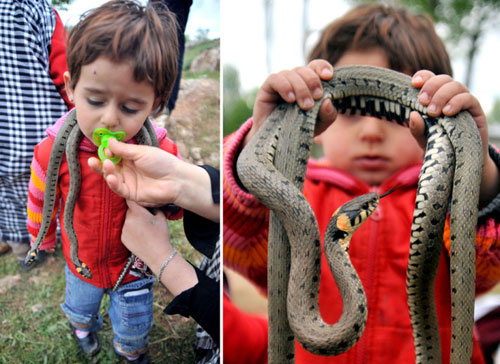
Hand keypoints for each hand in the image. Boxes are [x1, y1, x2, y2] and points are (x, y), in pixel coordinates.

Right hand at [88, 139, 218, 220]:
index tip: (104, 148)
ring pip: (111, 178)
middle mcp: (129, 169)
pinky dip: (113, 183)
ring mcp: (129, 181)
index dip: (107, 152)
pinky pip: (118, 189)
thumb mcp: (142, 152)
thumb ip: (124, 149)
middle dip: (100, 164)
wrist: (176, 179)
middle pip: (110, 167)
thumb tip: (107, 141)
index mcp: (132, 157)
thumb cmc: (162, 163)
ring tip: (107, 165)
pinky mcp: (131, 193)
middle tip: (92, 160)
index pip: (114, 154)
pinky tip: (110, 178)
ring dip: (106, 172)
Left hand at [121, 200, 172, 273]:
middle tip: (146, 217)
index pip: (130, 200)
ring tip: (144, 228)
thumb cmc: (161, 235)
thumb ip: (154, 207)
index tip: (139, 201)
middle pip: (129, 210)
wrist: (157, 254)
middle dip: (136, 212)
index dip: (135, 200)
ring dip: (133, 221)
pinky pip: (126, 230)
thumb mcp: (161, 217)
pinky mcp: (122, 238)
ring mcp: (123, 230)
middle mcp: (127, 220)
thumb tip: (149, 203)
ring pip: (127, 220)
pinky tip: (140, 236)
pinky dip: (131, 230)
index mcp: (137, 212)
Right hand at [245, 59, 337, 145]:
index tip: (328, 76)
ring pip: (291, 74)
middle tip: (316, 98)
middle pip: (305, 69)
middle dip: (313, 82)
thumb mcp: (319, 124)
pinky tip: (290, 99)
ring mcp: (281, 83)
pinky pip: (275, 79)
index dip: (322, 67)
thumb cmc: (300, 130)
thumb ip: (328, 114)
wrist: (278, 142)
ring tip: (305, 106)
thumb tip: (328, 101)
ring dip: (301, 88)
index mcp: (308, 84)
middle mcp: (294, 80)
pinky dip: (285, 87)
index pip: (316, 66)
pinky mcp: (267, 89)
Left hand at [410, 70, 498, 203]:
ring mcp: (463, 102)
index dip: (423, 76)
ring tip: (433, 112)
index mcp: (435, 97)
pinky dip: (457, 103)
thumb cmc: (438, 146)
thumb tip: (413, 115)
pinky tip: (447, 113)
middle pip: (443, 79)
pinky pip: (469, 99)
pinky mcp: (475, 111)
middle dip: (431, 87)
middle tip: (422, 102)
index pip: (430, 78)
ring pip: (456, 86)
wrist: (458, 162)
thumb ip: (417, 129)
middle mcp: (450, 96)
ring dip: (442, 96)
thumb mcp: (423, 139)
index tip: (413, 84)